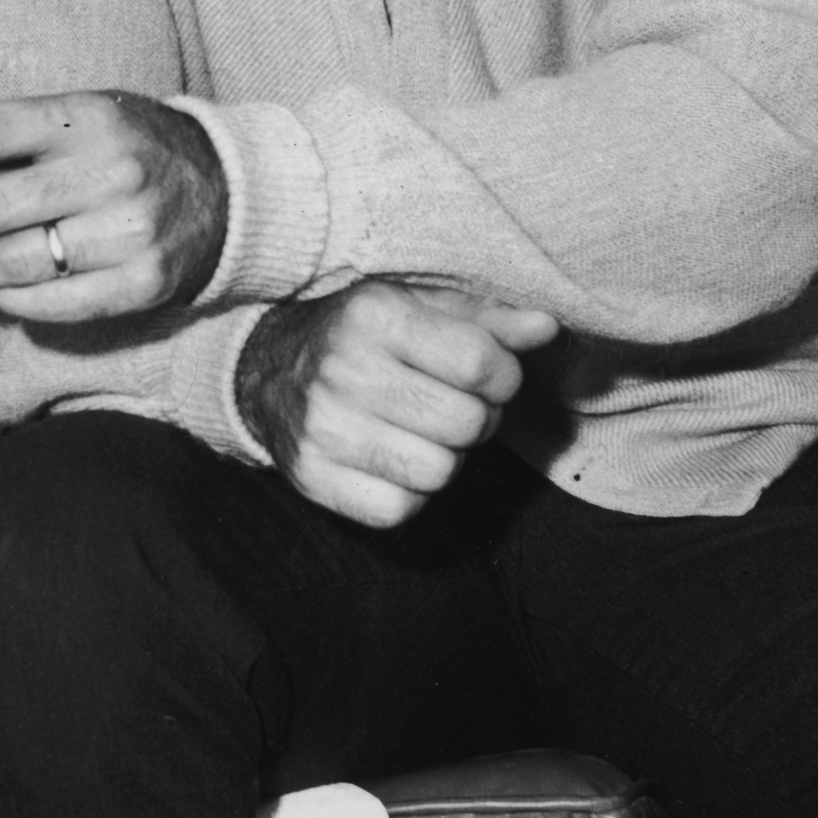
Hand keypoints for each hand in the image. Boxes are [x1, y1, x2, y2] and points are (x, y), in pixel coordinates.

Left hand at [0, 91, 226, 321]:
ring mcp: (129, 231)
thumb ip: (21, 138)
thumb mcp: (87, 117)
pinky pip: (51, 303)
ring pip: (14, 263)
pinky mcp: (141, 283)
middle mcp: (109, 171)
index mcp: (89, 117)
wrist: (228, 191)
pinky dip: (10, 300)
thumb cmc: (133, 150)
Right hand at [236, 281, 557, 529]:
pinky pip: (400, 510)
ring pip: (439, 472)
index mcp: (373, 316)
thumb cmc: (365, 336)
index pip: (481, 364)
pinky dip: (410, 493)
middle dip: (478, 418)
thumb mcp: (421, 307)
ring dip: (445, 457)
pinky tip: (394, 460)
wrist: (269, 372)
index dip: (504, 377)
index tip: (487, 375)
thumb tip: (548, 329)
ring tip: (422, 431)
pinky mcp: (312, 478)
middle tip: (452, 405)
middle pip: (467, 424)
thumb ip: (488, 320)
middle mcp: (342, 371)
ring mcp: (322, 429)